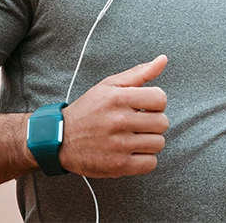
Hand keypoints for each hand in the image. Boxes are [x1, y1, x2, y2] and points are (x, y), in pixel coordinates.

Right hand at [58, 55, 168, 177]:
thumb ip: (139, 73)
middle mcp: (120, 120)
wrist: (62, 138)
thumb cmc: (89, 109)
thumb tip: (163, 60)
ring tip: (135, 137)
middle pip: (162, 122)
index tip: (146, 106)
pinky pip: (150, 164)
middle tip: (140, 122)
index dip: (156, 102)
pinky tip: (133, 151)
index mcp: (118, 98)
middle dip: (154, 122)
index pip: (160, 98)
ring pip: (158, 143)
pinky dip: (146, 159)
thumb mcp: (110, 85)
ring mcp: (120, 145)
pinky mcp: (119, 165)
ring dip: (150, 141)